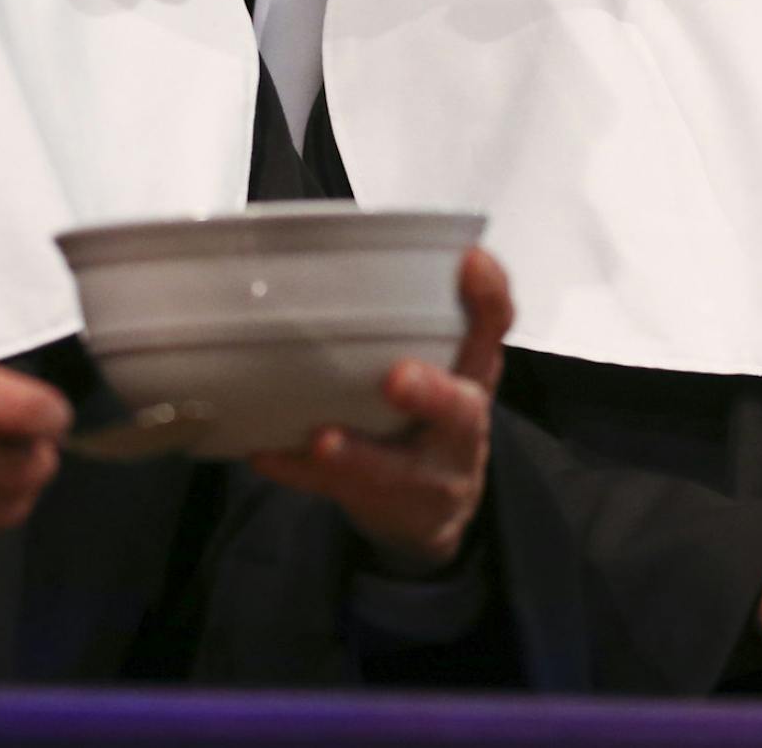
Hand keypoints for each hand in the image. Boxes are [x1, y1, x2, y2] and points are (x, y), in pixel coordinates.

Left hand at [250, 247, 511, 573]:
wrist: (434, 511)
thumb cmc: (426, 414)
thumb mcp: (442, 363)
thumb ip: (410, 320)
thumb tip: (328, 250)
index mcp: (474, 372)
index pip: (494, 328)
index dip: (488, 295)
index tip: (469, 260)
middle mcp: (462, 423)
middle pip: (460, 410)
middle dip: (431, 393)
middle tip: (397, 377)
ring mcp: (431, 476)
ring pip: (399, 470)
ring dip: (360, 453)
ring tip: (324, 439)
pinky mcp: (392, 509)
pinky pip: (341, 494)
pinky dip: (303, 475)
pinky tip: (267, 454)